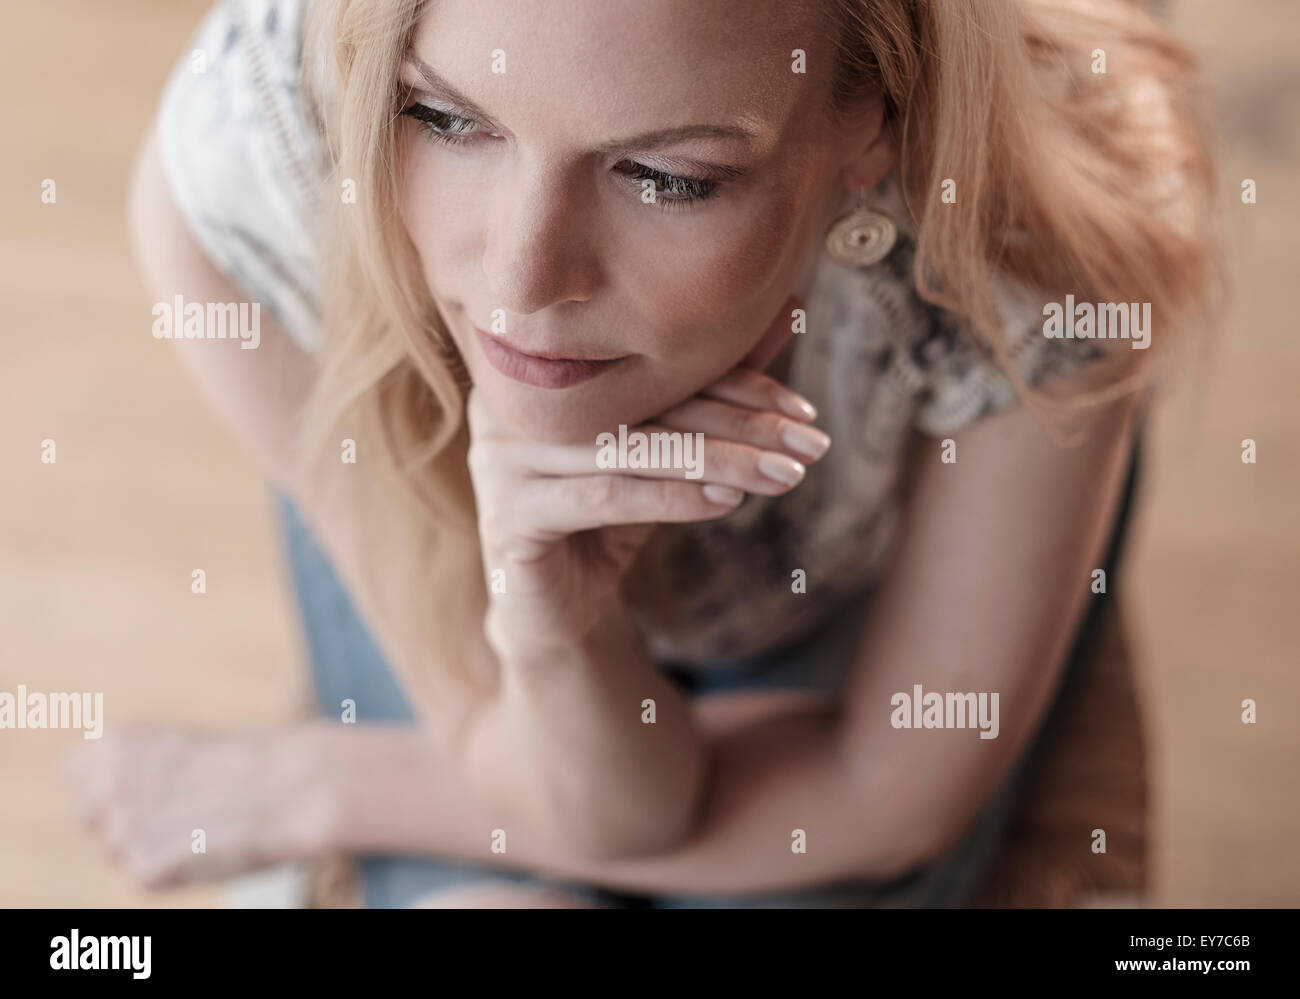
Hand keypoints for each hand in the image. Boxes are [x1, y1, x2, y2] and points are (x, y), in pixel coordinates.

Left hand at [65, 724, 336, 888]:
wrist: (293, 787)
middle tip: (181, 809)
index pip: (79, 772)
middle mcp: (107, 785)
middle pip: (93, 816)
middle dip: (126, 817)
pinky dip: (174, 867)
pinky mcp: (143, 870)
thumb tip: (112, 807)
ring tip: (205, 825)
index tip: (148, 785)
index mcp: (116, 743)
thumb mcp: (183, 746)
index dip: (113, 782)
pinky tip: (209, 846)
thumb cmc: (251, 762)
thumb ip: (139, 768)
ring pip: (119, 850)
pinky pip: (147, 874)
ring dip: (152, 844)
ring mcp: (122, 831)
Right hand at [466, 295, 830, 656]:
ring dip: (720, 461)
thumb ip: (711, 384)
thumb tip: (789, 309)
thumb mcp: (663, 450)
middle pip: (647, 403)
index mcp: (550, 368)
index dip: (736, 382)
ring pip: (632, 448)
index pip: (654, 365)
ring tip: (784, 477)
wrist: (551, 603)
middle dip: (741, 425)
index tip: (803, 411)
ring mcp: (501, 456)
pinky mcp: (508, 513)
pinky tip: (726, 503)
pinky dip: (672, 497)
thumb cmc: (607, 513)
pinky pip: (604, 496)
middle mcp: (515, 401)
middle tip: (811, 446)